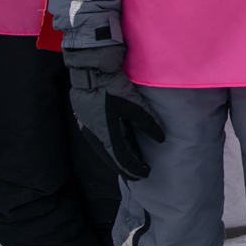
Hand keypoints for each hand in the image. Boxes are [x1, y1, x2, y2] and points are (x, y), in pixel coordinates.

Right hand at [66, 43, 163, 179]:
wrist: (90, 72)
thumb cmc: (114, 87)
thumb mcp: (135, 105)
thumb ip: (148, 122)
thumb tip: (161, 138)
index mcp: (108, 135)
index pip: (123, 158)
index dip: (134, 168)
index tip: (144, 174)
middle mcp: (96, 135)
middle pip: (112, 157)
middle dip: (125, 166)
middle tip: (136, 174)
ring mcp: (88, 128)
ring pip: (104, 150)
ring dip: (116, 157)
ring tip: (126, 163)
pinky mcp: (84, 120)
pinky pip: (97, 140)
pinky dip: (107, 148)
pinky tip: (112, 146)